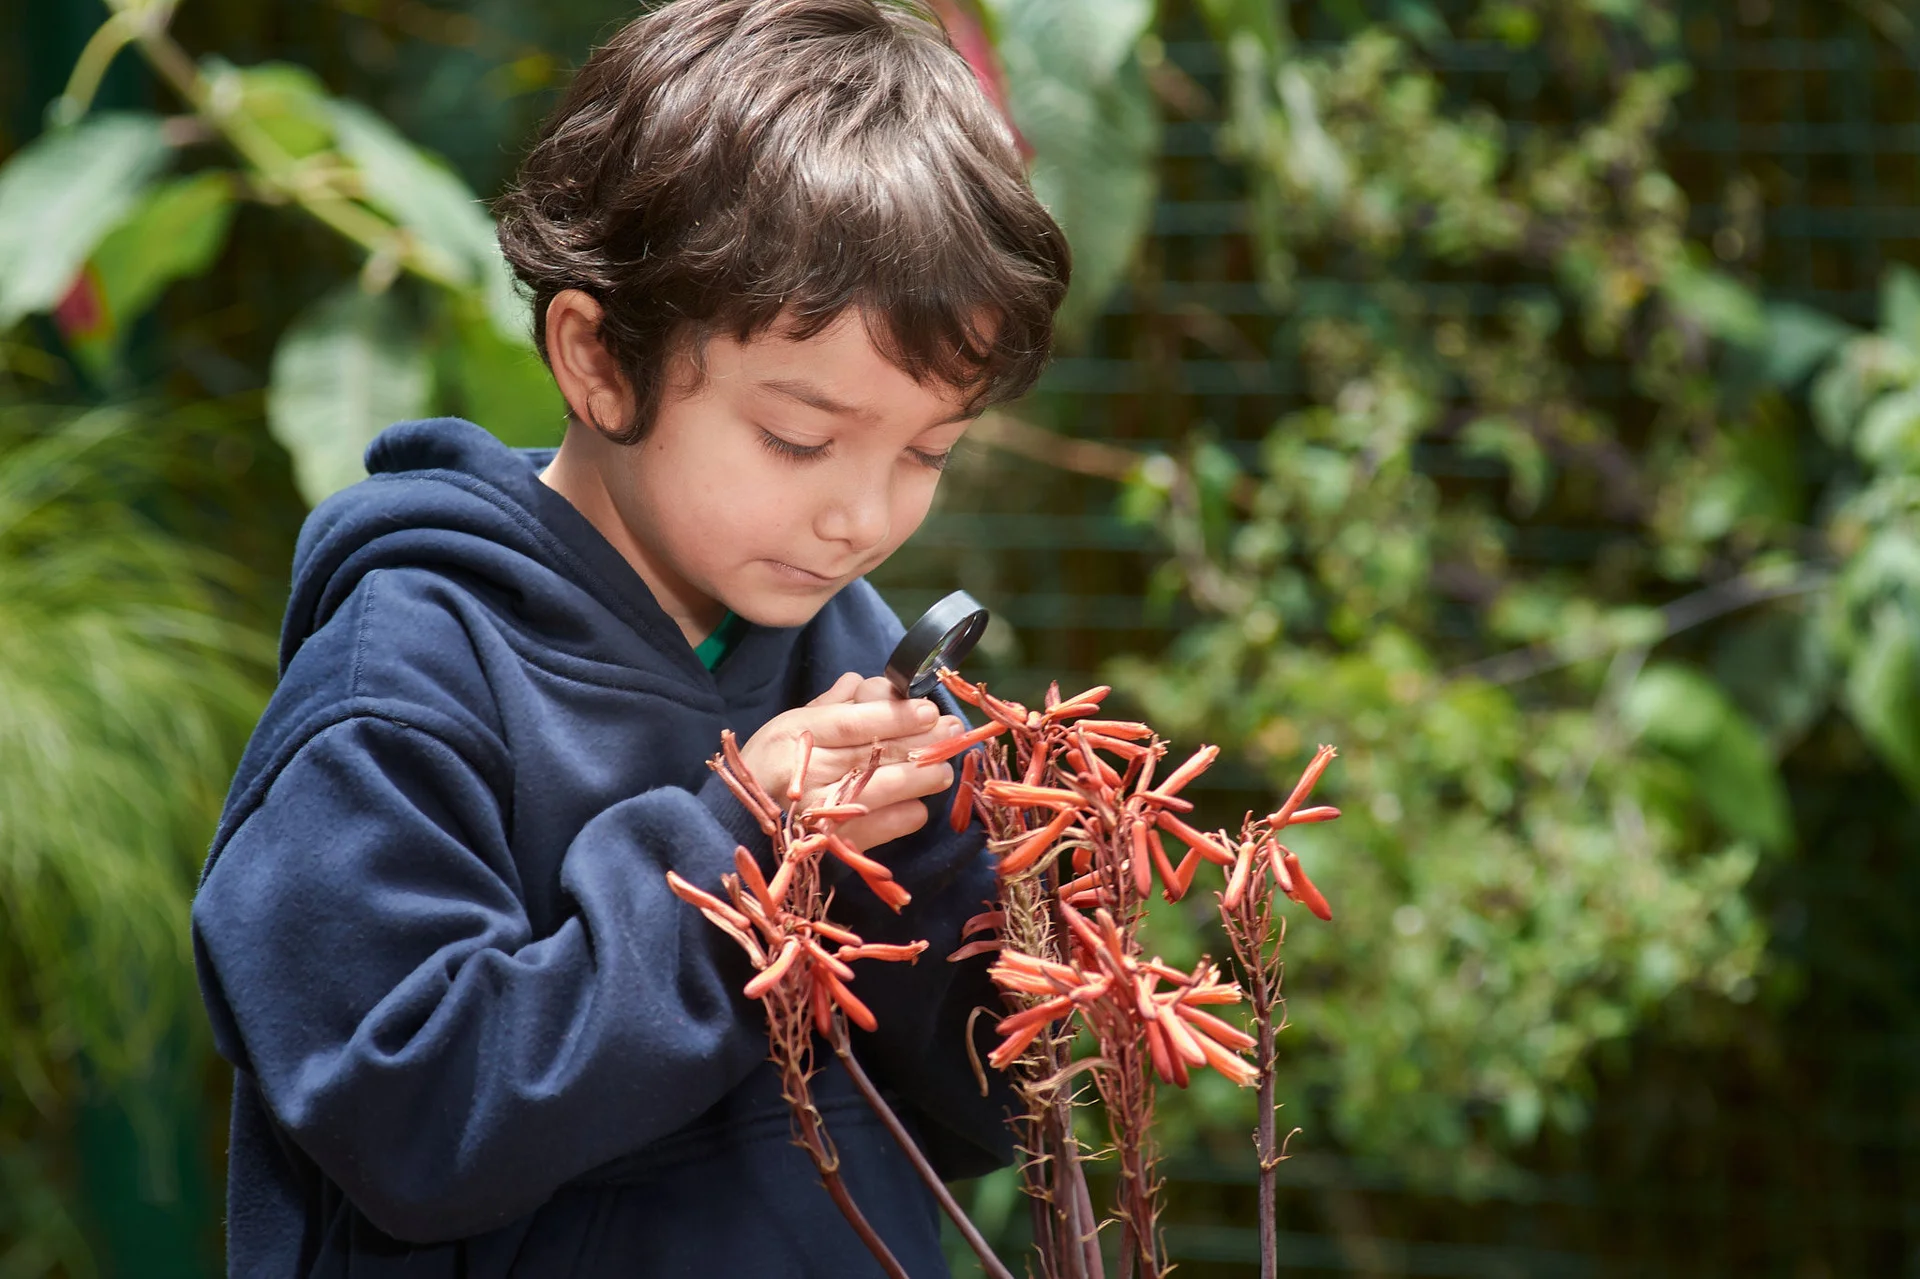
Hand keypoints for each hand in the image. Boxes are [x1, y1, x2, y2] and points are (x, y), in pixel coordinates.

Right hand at [735, 672, 962, 849]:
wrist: (733, 824)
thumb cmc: (767, 767)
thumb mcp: (789, 724)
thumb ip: (831, 704)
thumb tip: (866, 682)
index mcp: (796, 734)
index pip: (855, 721)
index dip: (896, 714)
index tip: (928, 708)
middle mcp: (809, 771)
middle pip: (878, 752)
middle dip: (925, 740)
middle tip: (953, 732)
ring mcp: (823, 810)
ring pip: (889, 788)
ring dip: (924, 777)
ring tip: (941, 769)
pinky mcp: (837, 843)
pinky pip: (887, 826)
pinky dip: (908, 813)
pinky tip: (915, 803)